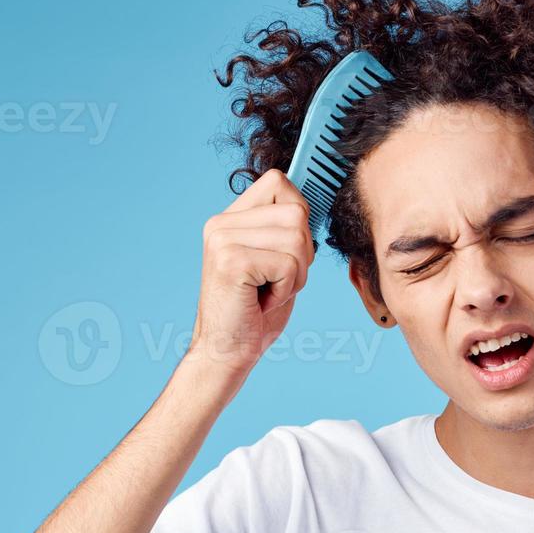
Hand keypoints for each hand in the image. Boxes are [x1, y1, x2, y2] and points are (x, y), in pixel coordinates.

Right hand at [186, 169, 315, 377]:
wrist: (226, 350)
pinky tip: (263, 300)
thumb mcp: (274, 261)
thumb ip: (286, 229)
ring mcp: (223, 239)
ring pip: (296, 239)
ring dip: (296, 274)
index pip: (278, 182)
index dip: (298, 212)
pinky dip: (287, 288)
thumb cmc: (254, 312)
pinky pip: (288, 264)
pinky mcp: (231, 261)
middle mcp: (221, 223)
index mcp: (230, 218)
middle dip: (302, 253)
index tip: (290, 248)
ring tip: (269, 291)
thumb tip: (312, 204)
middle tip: (277, 280)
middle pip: (296, 212)